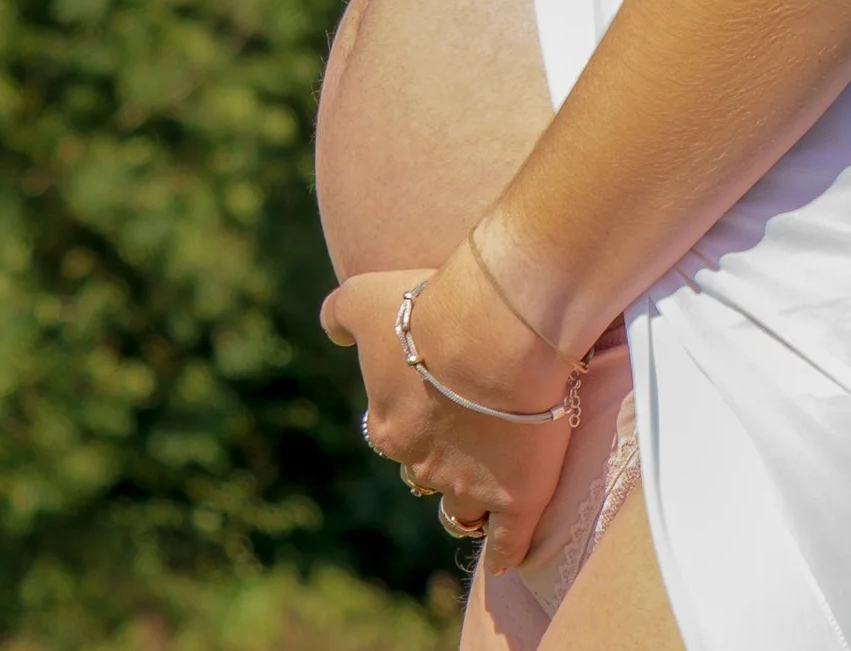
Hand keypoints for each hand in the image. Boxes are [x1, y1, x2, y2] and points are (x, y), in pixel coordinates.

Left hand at [321, 254, 574, 564]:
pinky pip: (507, 540)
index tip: (434, 390)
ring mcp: (469, 487)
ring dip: (469, 500)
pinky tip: (506, 555)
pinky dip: (506, 549)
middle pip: (424, 472)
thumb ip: (339, 312)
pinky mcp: (517, 498)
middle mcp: (422, 463)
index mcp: (388, 424)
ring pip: (461, 509)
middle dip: (440, 456)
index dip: (411, 412)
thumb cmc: (432, 308)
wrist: (496, 330)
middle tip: (468, 429)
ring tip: (489, 485)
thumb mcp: (365, 296)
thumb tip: (333, 329)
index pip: (391, 430)